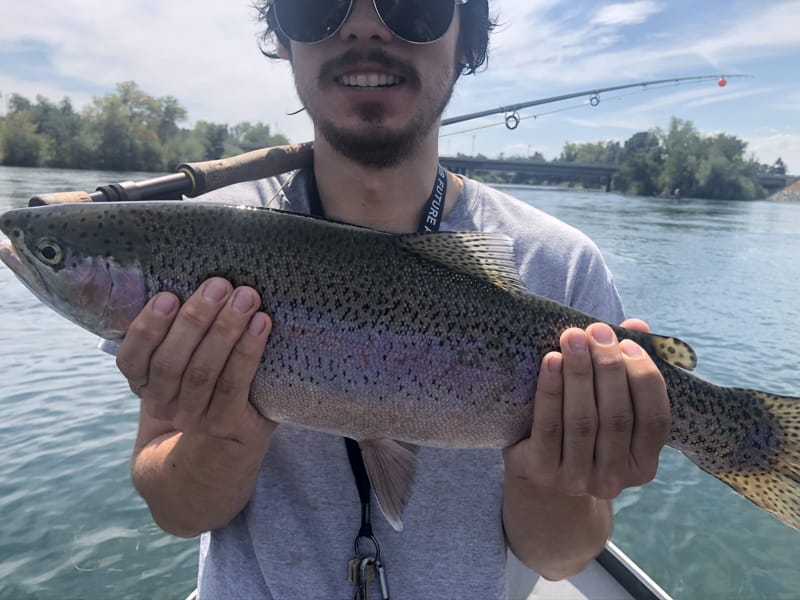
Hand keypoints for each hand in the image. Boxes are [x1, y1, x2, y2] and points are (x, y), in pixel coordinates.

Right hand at [116, 277, 273, 444]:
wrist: (224, 445)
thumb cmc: (206, 382)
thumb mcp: (181, 360)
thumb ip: (178, 329)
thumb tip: (196, 272)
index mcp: (143, 384)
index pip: (131, 359)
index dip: (146, 329)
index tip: (167, 297)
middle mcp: (163, 403)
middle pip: (171, 363)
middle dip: (195, 320)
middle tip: (218, 285)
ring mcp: (194, 418)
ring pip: (202, 373)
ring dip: (225, 330)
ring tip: (245, 297)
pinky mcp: (227, 423)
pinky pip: (234, 385)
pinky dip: (247, 351)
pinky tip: (262, 323)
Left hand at [503, 319, 670, 498]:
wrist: (536, 467)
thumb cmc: (583, 425)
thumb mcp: (609, 403)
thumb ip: (628, 367)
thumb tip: (638, 326)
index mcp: (643, 466)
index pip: (654, 420)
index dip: (644, 379)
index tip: (627, 344)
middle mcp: (614, 479)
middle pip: (617, 417)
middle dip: (608, 368)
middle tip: (596, 332)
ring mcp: (577, 479)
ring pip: (582, 421)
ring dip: (579, 374)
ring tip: (572, 337)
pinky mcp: (542, 471)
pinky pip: (548, 426)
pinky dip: (550, 390)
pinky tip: (551, 361)